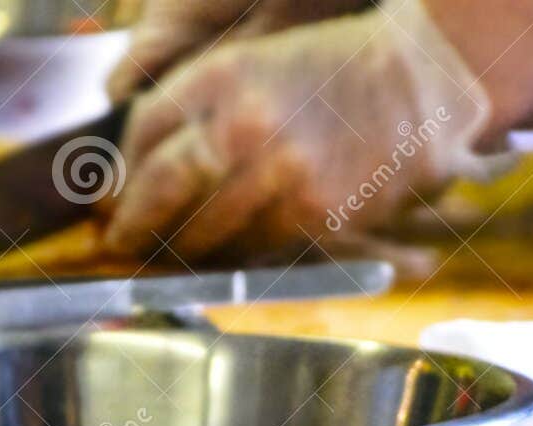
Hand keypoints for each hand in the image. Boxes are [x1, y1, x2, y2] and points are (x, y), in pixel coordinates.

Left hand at [103, 7, 493, 260]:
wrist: (419, 83)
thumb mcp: (253, 62)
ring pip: (208, 230)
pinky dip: (236, 255)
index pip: (147, 133)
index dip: (123, 174)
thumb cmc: (331, 71)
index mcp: (225, 75)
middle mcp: (248, 125)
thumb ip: (195, 106)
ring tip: (174, 251)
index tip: (113, 198)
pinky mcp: (317, 215)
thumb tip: (135, 170)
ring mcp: (283, 174)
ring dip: (184, 248)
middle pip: (165, 189)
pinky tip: (228, 252)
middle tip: (122, 241)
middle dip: (136, 224)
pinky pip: (257, 249)